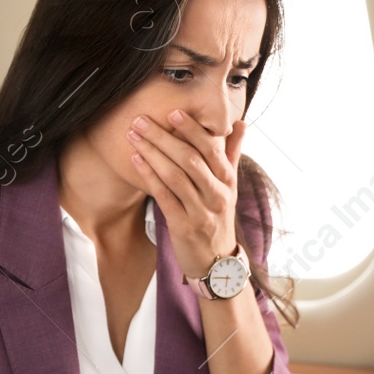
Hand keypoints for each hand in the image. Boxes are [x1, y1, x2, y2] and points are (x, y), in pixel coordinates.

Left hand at [127, 111, 246, 280]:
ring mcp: (201, 211)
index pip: (212, 148)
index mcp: (228, 180)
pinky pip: (165, 197)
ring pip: (175, 176)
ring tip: (133, 136)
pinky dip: (149, 176)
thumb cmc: (219, 217)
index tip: (173, 111)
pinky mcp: (184, 226)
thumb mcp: (230, 186)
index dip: (192, 129)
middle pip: (190, 159)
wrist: (218, 261)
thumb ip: (232, 153)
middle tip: (141, 120)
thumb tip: (240, 123)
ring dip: (152, 153)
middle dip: (163, 137)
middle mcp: (217, 194)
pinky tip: (136, 161)